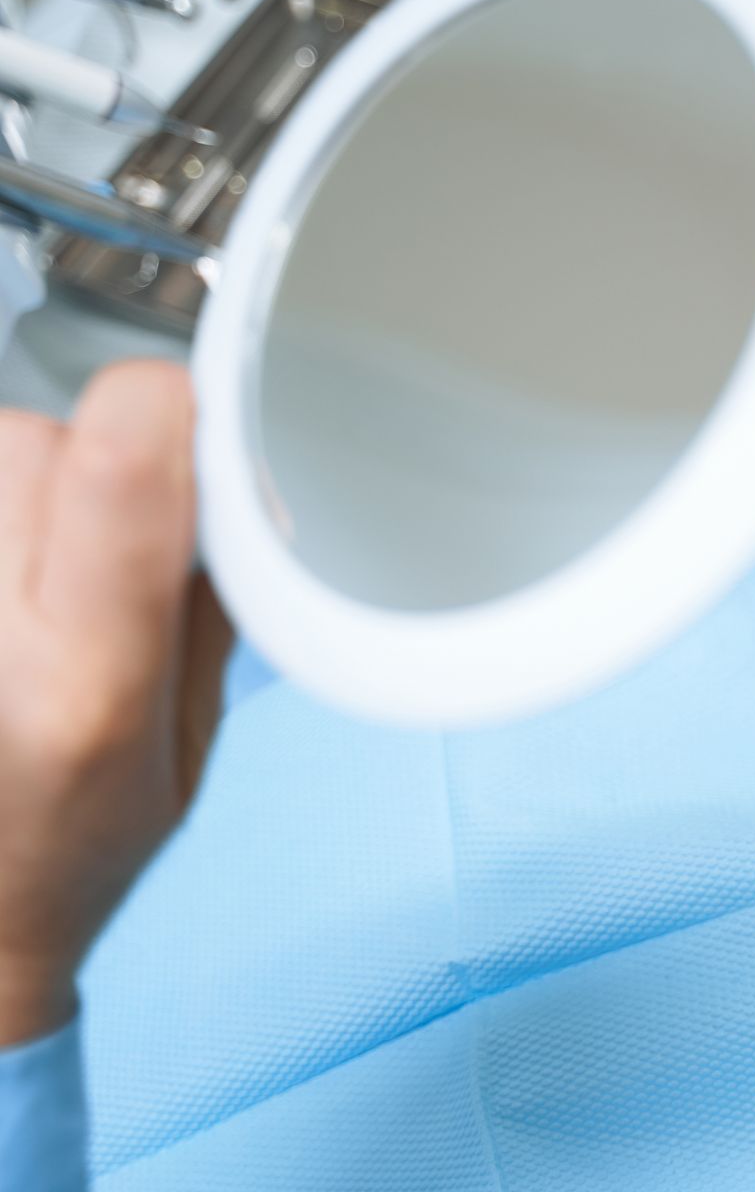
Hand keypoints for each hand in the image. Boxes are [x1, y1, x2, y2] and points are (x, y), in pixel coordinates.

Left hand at [0, 362, 208, 1044]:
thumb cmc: (71, 846)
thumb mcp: (190, 740)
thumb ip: (210, 601)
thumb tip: (229, 473)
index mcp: (87, 689)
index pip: (120, 469)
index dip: (171, 412)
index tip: (201, 426)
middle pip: (36, 441)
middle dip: (90, 462)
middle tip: (103, 544)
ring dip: (20, 484)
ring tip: (32, 575)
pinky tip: (7, 588)